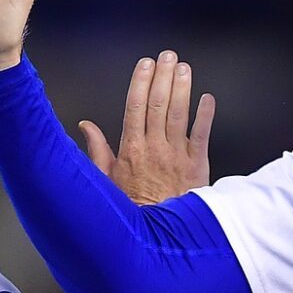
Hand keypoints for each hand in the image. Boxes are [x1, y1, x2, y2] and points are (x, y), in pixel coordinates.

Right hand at [80, 50, 217, 203]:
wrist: (157, 235)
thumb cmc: (133, 207)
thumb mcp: (105, 179)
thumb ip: (97, 149)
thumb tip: (85, 126)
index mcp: (131, 149)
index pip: (135, 106)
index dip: (141, 82)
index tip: (145, 65)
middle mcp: (154, 148)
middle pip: (158, 104)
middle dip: (163, 77)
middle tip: (168, 57)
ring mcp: (177, 155)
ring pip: (179, 115)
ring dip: (182, 88)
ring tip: (184, 68)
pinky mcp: (197, 165)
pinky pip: (202, 135)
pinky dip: (205, 115)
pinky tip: (207, 98)